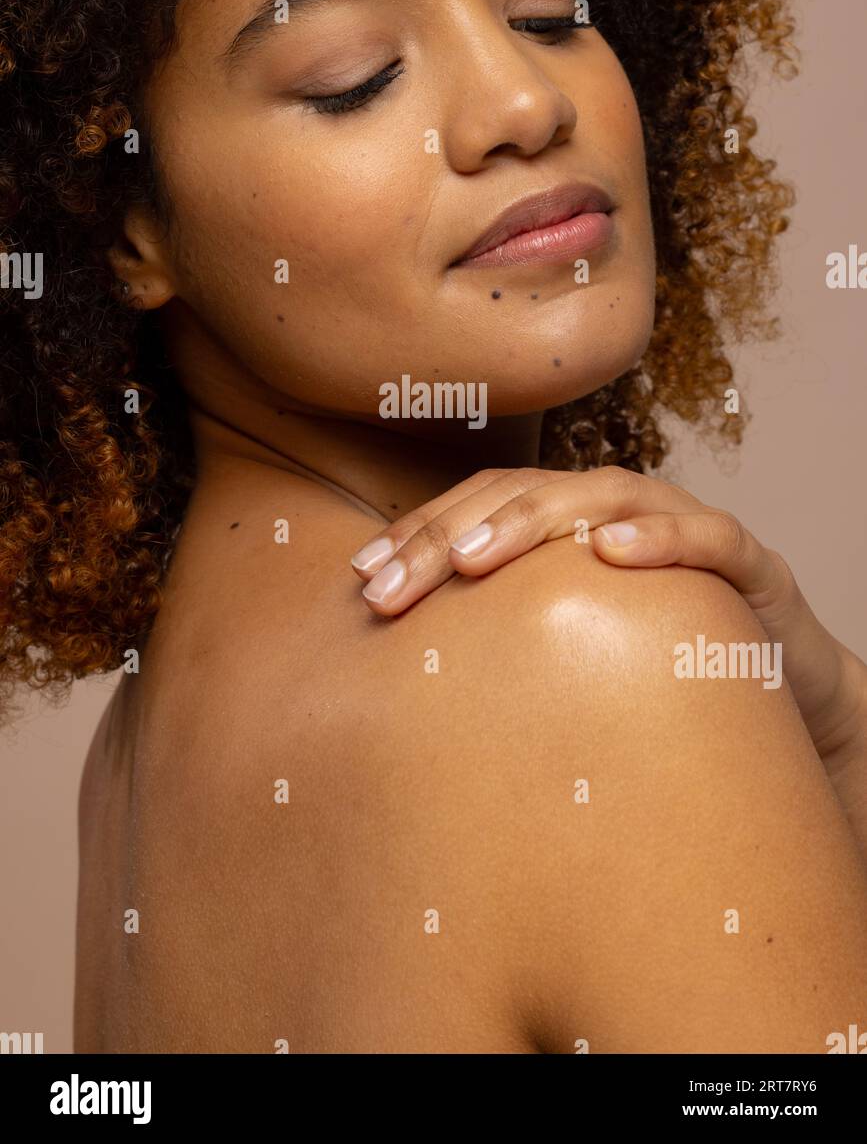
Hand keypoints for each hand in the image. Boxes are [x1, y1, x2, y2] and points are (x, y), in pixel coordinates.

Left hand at [350, 466, 866, 764]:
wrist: (779, 688)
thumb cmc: (656, 663)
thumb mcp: (567, 649)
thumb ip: (501, 638)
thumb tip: (394, 673)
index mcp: (565, 524)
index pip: (478, 506)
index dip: (418, 533)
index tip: (361, 577)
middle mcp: (615, 509)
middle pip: (519, 496)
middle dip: (446, 538)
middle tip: (388, 590)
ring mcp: (679, 523)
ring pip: (598, 495)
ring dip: (530, 521)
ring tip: (472, 560)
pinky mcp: (745, 560)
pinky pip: (706, 536)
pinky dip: (661, 536)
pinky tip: (612, 553)